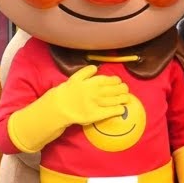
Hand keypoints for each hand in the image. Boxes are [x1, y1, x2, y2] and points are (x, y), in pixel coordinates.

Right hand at [7, 65, 130, 152]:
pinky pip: (111, 111)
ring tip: (127, 97)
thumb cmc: (63, 94)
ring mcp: (96, 103)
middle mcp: (94, 91)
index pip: (106, 79)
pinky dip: (118, 110)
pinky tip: (122, 110)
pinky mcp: (96, 114)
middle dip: (121, 88)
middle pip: (112, 88)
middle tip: (125, 89)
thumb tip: (95, 67)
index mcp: (88, 82)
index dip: (114, 80)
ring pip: (114, 99)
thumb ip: (84, 73)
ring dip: (122, 98)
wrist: (57, 109)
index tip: (117, 81)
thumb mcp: (72, 79)